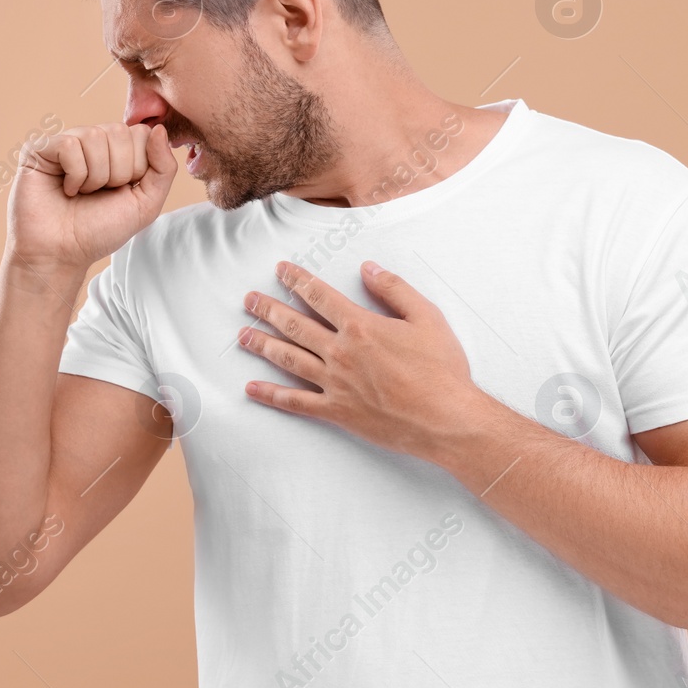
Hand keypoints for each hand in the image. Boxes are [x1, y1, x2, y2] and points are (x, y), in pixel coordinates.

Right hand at [6, 123, 175, 277]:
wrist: (61, 254)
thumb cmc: (100, 230)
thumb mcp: (146, 204)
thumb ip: (164, 169)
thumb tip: (158, 129)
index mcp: (118, 150)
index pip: (142, 132)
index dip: (138, 167)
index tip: (122, 190)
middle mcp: (92, 141)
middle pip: (120, 132)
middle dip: (118, 172)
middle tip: (100, 193)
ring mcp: (65, 141)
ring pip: (95, 136)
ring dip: (95, 176)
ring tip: (83, 193)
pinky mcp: (39, 148)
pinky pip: (70, 144)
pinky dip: (75, 174)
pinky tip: (66, 189)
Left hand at [239, 261, 484, 458]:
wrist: (446, 420)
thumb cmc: (441, 369)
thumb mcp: (427, 318)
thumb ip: (395, 289)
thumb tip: (368, 268)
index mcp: (360, 326)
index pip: (319, 296)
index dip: (297, 280)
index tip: (280, 271)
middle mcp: (340, 353)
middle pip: (295, 325)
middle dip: (268, 309)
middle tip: (248, 300)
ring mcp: (335, 384)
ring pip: (289, 359)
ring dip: (262, 345)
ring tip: (242, 335)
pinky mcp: (336, 412)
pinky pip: (296, 402)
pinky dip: (271, 395)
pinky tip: (252, 389)